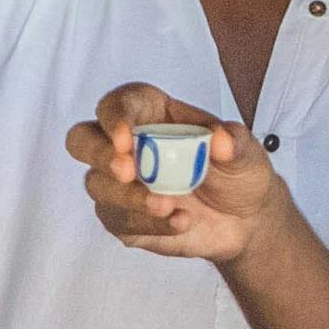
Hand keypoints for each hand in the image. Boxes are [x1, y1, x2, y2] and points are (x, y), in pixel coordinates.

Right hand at [63, 85, 284, 263]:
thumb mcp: (246, 152)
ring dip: (127, 197)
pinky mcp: (124, 218)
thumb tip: (221, 140)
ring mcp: (120, 184)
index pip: (117, 104)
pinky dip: (146, 224)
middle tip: (126, 171)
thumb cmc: (238, 173)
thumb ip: (234, 142)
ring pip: (96, 185)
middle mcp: (126, 145)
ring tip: (167, 205)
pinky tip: (179, 222)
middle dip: (97, 153)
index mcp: (150, 113)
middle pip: (82, 140)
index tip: (126, 139)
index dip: (114, 118)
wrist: (246, 220)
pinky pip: (118, 221)